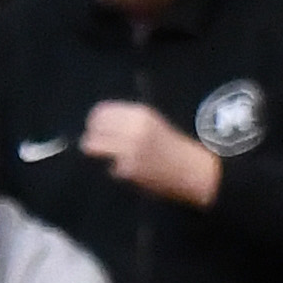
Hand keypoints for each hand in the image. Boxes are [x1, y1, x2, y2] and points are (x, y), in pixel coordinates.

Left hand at [81, 97, 221, 205]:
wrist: (191, 170)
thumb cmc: (170, 145)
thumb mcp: (152, 123)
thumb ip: (127, 119)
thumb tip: (97, 120)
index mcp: (140, 114)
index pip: (102, 112)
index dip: (94, 120)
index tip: (94, 126)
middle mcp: (133, 129)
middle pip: (93, 128)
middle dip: (91, 135)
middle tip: (94, 141)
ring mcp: (129, 150)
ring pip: (92, 146)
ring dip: (95, 150)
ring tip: (103, 154)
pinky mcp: (127, 170)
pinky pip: (108, 166)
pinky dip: (114, 168)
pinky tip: (128, 169)